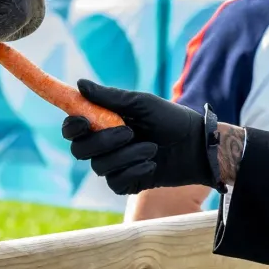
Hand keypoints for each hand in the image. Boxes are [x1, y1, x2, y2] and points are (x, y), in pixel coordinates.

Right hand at [61, 80, 216, 194]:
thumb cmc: (170, 119)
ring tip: (152, 147)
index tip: (83, 122)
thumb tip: (79, 85)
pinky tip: (152, 163)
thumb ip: (110, 98)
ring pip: (99, 167)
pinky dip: (134, 171)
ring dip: (126, 156)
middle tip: (129, 132)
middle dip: (102, 142)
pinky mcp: (125, 184)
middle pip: (80, 150)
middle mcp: (104, 146)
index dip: (72, 127)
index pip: (74, 128)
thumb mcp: (142, 104)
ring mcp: (114, 166)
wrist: (196, 146)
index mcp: (103, 123)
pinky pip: (115, 182)